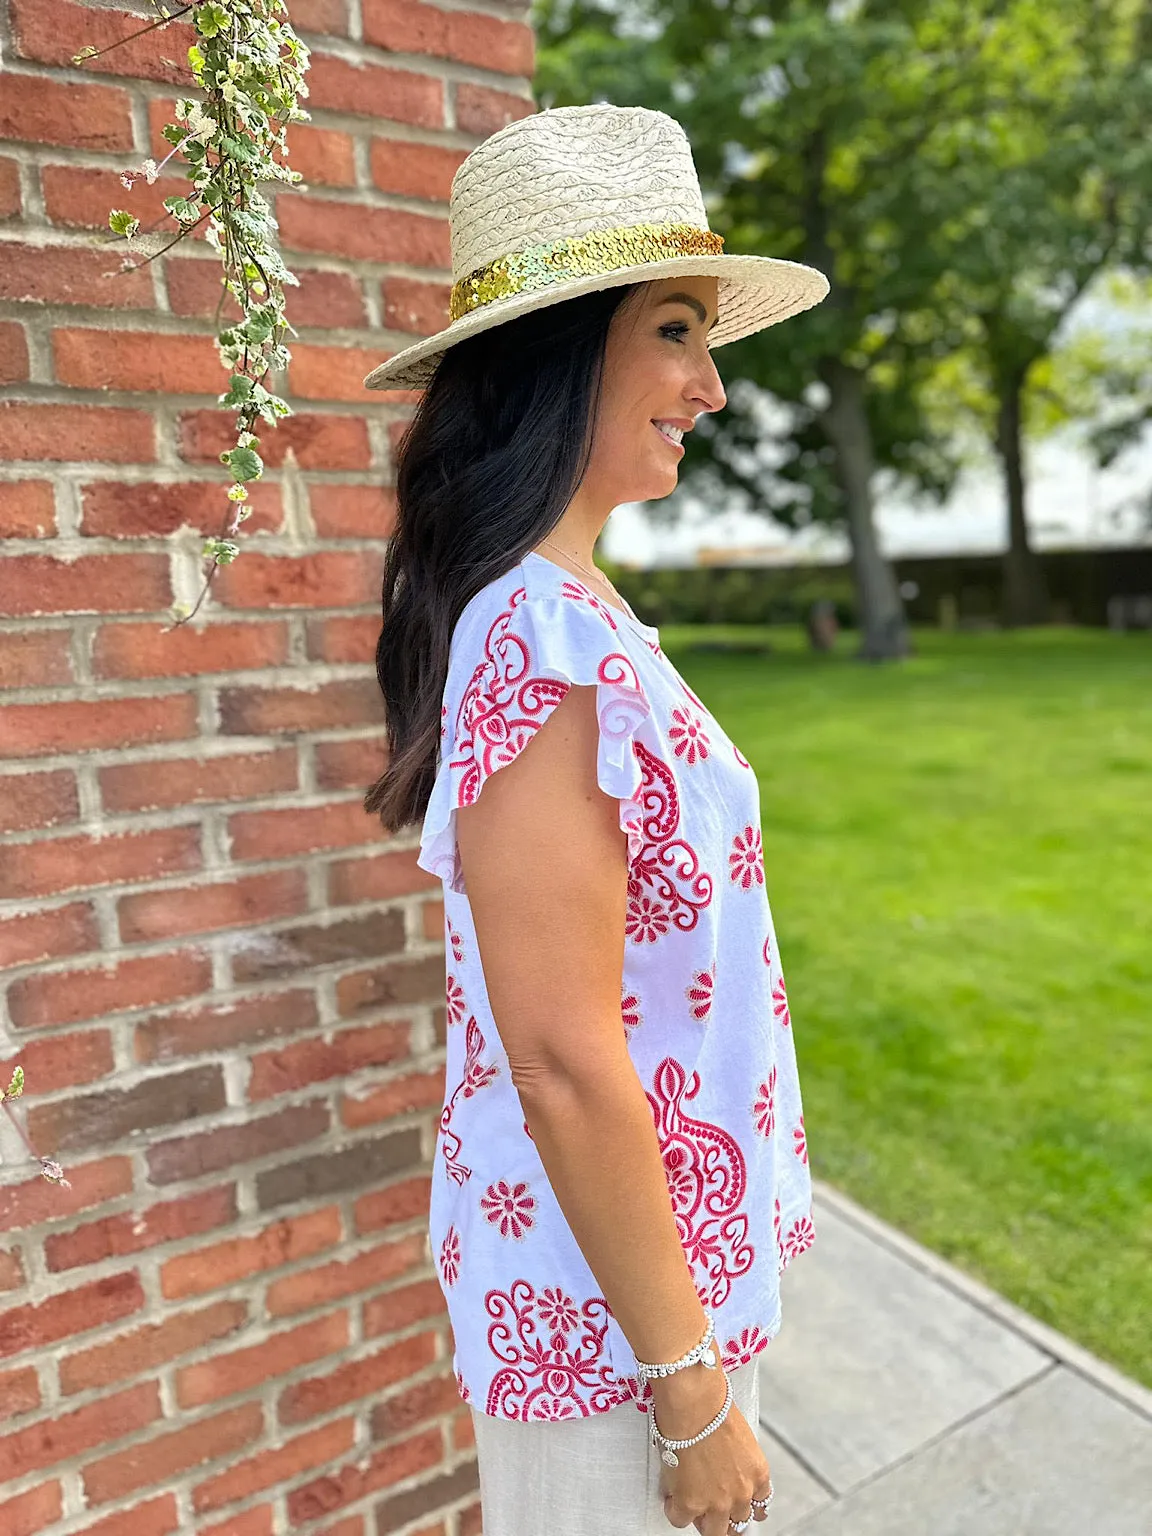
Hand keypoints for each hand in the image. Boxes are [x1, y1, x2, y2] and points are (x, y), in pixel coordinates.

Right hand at [654, 1372, 773, 1535]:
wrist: (695, 1406)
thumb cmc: (714, 1407)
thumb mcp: (741, 1436)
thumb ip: (738, 1459)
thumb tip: (724, 1462)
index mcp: (758, 1474)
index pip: (758, 1505)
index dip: (744, 1506)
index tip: (737, 1505)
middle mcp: (742, 1493)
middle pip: (738, 1524)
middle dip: (725, 1518)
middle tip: (712, 1510)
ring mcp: (717, 1503)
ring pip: (713, 1531)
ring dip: (702, 1520)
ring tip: (691, 1508)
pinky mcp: (691, 1504)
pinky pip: (680, 1520)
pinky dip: (674, 1510)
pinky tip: (671, 1498)